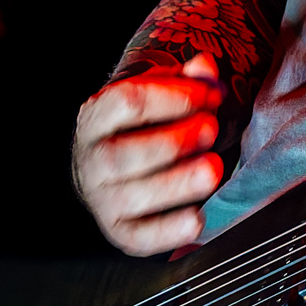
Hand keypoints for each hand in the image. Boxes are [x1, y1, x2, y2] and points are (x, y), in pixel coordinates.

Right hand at [73, 52, 225, 256]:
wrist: (114, 169)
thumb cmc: (145, 126)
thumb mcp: (160, 94)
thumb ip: (185, 80)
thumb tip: (205, 67)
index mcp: (96, 118)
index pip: (126, 102)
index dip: (174, 96)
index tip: (210, 95)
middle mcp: (91, 160)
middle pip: (125, 153)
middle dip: (175, 141)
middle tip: (212, 129)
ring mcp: (102, 199)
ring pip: (134, 196)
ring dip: (179, 183)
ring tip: (213, 167)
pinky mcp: (120, 232)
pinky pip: (141, 238)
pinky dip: (170, 230)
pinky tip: (199, 217)